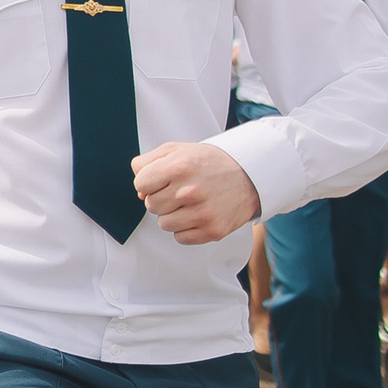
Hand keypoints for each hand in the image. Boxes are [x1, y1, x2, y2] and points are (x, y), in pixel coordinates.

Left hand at [131, 142, 259, 244]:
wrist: (248, 175)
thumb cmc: (208, 162)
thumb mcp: (176, 149)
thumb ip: (147, 163)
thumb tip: (139, 191)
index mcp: (179, 167)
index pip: (140, 184)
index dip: (147, 183)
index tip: (160, 181)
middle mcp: (190, 191)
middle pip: (151, 205)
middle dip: (160, 198)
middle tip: (178, 191)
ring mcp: (202, 213)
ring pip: (164, 224)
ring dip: (171, 215)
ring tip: (188, 203)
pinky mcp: (213, 231)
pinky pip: (180, 238)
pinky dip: (185, 229)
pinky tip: (197, 214)